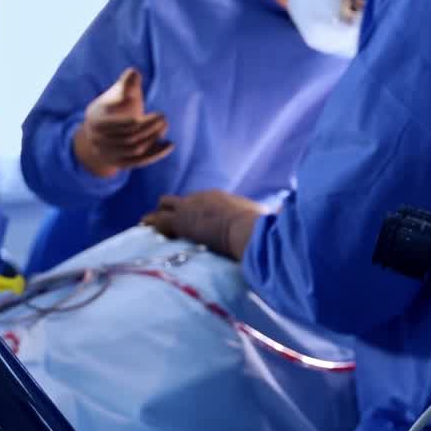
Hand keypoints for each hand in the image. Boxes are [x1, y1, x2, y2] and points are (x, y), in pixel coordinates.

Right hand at [73, 68, 172, 179]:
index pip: (117, 124)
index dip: (135, 121)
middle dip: (149, 127)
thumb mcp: (117, 94)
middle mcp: (99, 140)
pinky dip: (156, 154)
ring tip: (165, 125)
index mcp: (96, 120)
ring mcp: (109, 154)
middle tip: (163, 116)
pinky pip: (139, 162)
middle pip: (129, 137)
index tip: (152, 112)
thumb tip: (133, 73)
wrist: (101, 133)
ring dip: (153, 138)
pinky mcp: (120, 163)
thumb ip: (126, 84)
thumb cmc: (113, 107)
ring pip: (135, 149)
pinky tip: (170, 144)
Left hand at [141, 189, 264, 260]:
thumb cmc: (258, 227)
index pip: (199, 202)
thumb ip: (268, 218)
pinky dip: (151, 226)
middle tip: (163, 224)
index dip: (192, 213)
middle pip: (177, 200)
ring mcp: (189, 207)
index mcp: (218, 198)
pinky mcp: (180, 220)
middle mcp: (201, 198)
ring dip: (156, 219)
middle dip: (169, 211)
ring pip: (164, 206)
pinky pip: (157, 221)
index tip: (190, 222)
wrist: (247, 229)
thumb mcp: (262, 220)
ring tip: (147, 227)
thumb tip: (286, 217)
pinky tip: (144, 232)